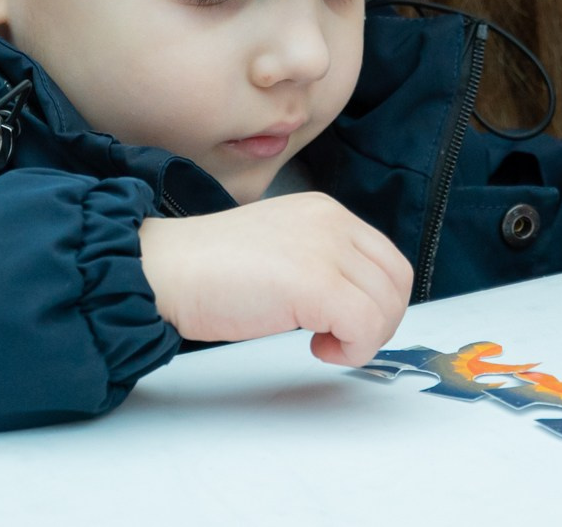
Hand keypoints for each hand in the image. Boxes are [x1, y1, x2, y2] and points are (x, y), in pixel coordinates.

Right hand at [139, 192, 413, 366]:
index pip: (387, 259)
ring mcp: (326, 251)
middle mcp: (332, 223)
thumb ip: (318, 259)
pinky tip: (317, 347)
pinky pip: (365, 327)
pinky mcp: (316, 285)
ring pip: (386, 307)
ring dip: (363, 338)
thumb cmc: (207, 268)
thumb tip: (349, 300)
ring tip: (322, 342)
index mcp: (325, 212)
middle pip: (396, 282)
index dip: (378, 300)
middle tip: (340, 338)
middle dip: (378, 322)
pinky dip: (352, 350)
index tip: (347, 322)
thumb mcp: (280, 247)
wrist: (165, 269)